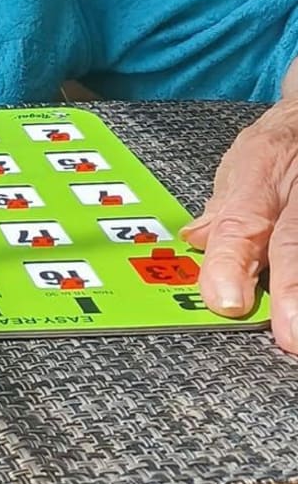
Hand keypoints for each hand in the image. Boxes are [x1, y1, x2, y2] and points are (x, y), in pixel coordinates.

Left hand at [181, 96, 297, 353]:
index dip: (232, 262)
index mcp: (258, 180)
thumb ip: (224, 211)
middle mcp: (295, 196)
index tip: (226, 300)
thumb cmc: (275, 151)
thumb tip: (195, 243)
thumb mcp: (241, 166)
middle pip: (292, 244)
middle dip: (290, 290)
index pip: (240, 224)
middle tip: (288, 333)